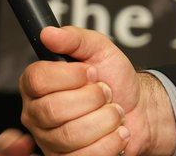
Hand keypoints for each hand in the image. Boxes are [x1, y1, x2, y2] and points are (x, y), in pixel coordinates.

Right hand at [18, 26, 175, 155]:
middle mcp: (36, 112)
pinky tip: (116, 133)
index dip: (69, 76)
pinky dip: (110, 143)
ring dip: (104, 121)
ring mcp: (49, 139)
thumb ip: (74, 38)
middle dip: (92, 100)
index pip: (37, 80)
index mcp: (35, 83)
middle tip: (105, 93)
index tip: (90, 72)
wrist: (140, 110)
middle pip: (53, 110)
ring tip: (113, 112)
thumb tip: (49, 34)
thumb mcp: (99, 49)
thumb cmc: (115, 79)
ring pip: (70, 135)